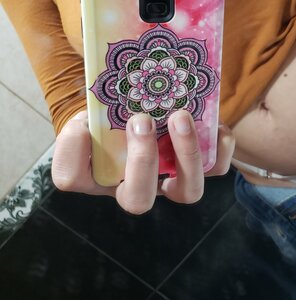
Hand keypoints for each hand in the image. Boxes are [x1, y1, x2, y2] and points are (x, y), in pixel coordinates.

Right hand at [51, 110, 234, 214]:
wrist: (138, 108)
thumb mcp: (94, 105)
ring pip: (186, 192)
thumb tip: (108, 99)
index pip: (71, 178)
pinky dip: (220, 147)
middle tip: (141, 121)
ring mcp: (168, 181)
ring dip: (187, 154)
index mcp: (94, 172)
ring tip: (180, 116)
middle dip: (142, 162)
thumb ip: (94, 104)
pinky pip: (216, 169)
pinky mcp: (198, 168)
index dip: (74, 154)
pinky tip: (214, 124)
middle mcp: (132, 186)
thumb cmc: (111, 111)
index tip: (84, 123)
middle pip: (137, 200)